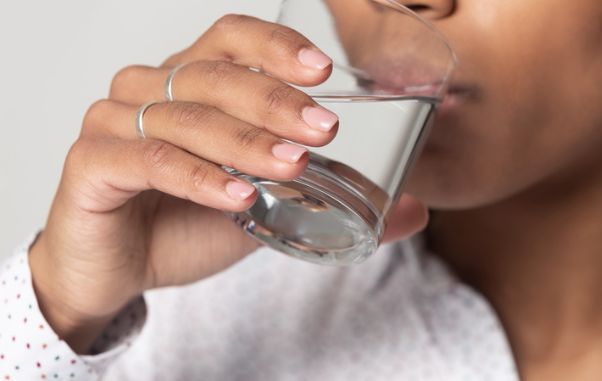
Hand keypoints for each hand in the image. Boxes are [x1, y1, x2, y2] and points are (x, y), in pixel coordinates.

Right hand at [28, 14, 427, 352]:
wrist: (119, 269)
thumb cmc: (186, 224)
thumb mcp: (270, 206)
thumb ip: (331, 200)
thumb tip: (413, 209)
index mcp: (188, 84)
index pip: (230, 39)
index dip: (274, 47)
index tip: (322, 71)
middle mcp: (147, 90)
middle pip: (212, 75)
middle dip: (273, 100)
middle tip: (321, 129)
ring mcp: (113, 121)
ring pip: (185, 117)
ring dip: (243, 141)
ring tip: (290, 165)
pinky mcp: (91, 163)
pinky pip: (149, 161)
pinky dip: (198, 177)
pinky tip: (238, 197)